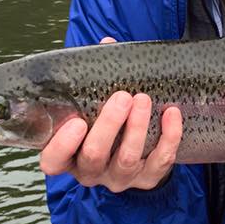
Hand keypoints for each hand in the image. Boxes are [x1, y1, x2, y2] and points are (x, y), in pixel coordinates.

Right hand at [39, 37, 182, 192]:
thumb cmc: (104, 118)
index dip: (62, 145)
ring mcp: (119, 178)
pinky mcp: (148, 179)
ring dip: (137, 128)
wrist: (136, 149)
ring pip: (127, 160)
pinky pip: (160, 162)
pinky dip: (169, 138)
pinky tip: (171, 113)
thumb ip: (94, 78)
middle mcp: (91, 171)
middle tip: (122, 97)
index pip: (53, 161)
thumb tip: (108, 44)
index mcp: (68, 155)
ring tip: (143, 99)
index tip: (77, 122)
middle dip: (108, 126)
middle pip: (93, 157)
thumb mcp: (93, 101)